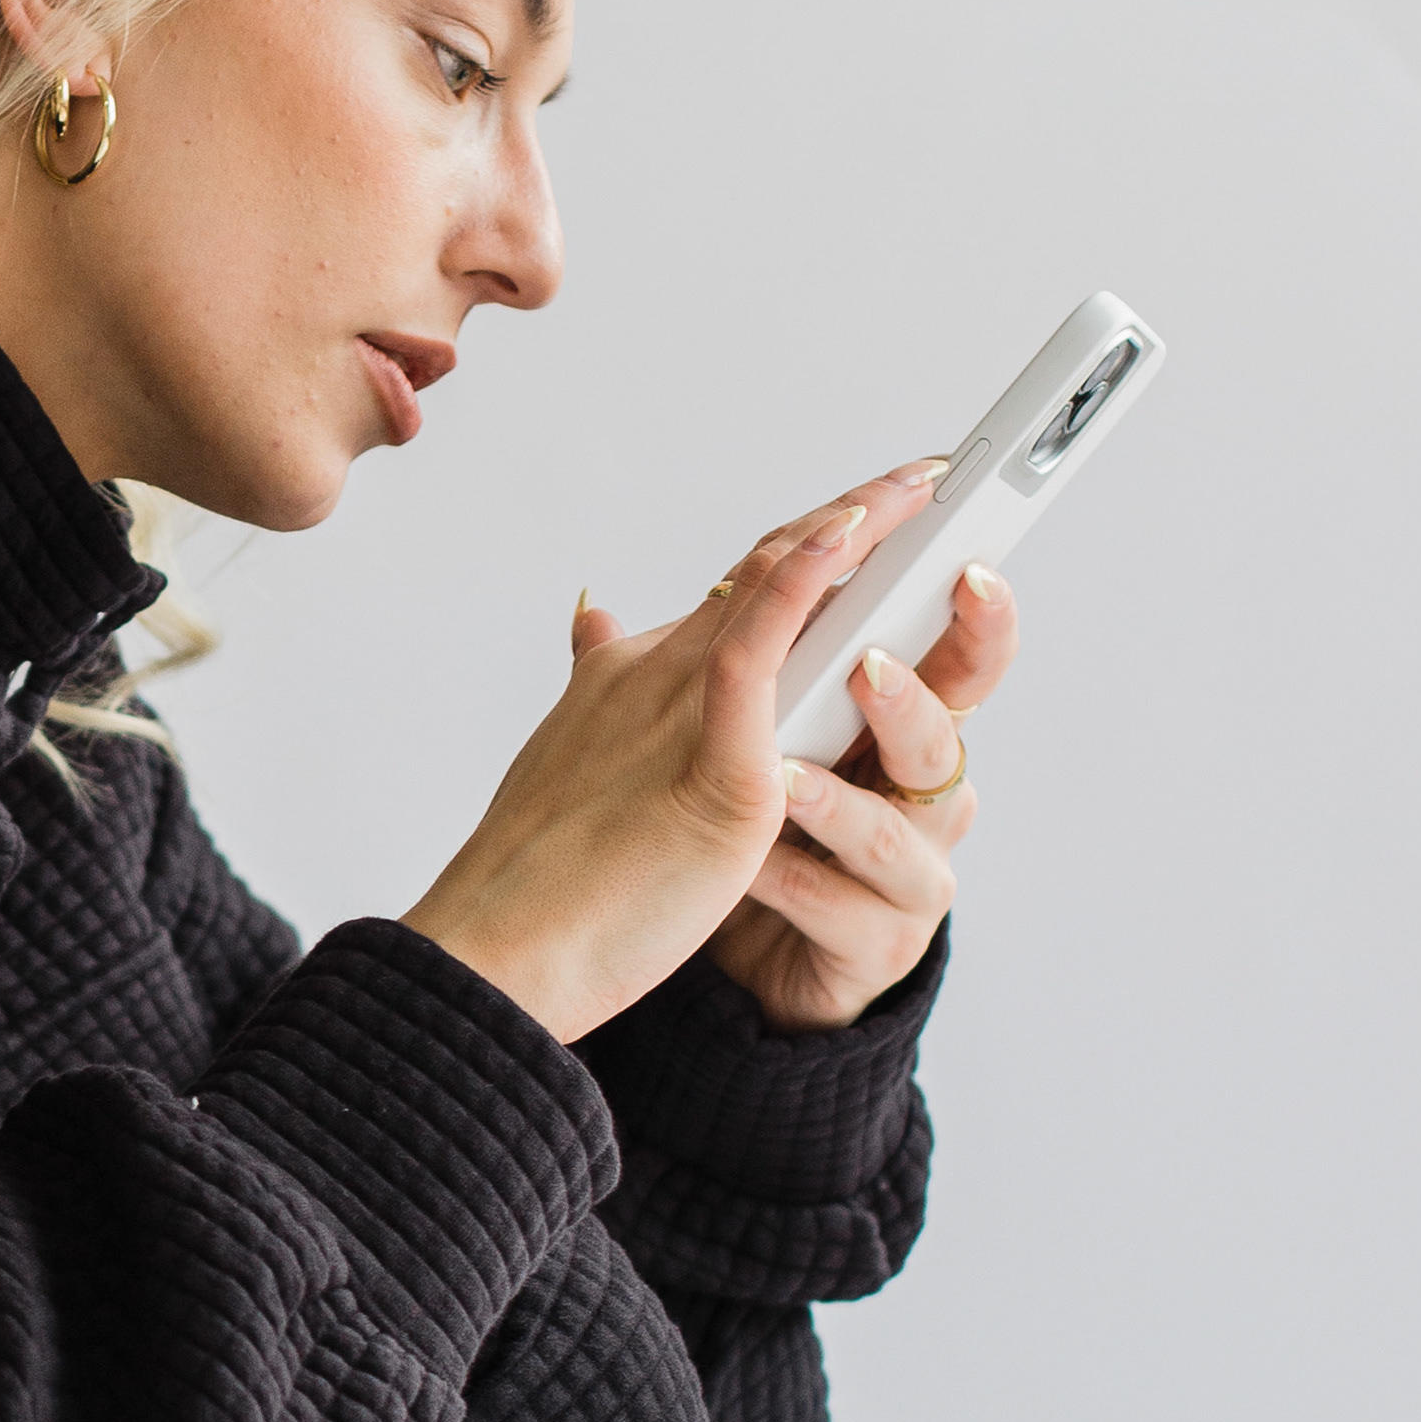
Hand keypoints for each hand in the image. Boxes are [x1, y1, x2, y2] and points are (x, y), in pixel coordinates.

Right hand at [400, 464, 983, 1044]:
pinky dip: (804, 582)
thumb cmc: (541, 878)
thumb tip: (596, 626)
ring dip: (851, 525)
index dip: (795, 548)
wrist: (503, 943)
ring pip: (772, 586)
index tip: (852, 515)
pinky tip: (853, 538)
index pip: (733, 595)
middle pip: (763, 569)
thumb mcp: (579, 758)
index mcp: (633, 680)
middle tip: (915, 478)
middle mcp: (657, 672)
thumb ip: (601, 689)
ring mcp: (682, 708)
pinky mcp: (716, 763)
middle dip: (844, 517)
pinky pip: (761, 648)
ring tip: (917, 486)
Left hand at [706, 548, 1016, 1029]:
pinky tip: (747, 865)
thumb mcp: (757, 737)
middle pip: (940, 745)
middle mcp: (922, 803)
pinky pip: (834, 906)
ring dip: (837, 802)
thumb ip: (747, 662)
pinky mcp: (876, 946)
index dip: (978, 621)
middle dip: (911, 703)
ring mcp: (908, 879)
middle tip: (867, 668)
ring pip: (890, 835)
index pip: (958, 666)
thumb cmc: (759, 830)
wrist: (741, 950)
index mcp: (903, 734)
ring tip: (784, 776)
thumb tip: (671, 584)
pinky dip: (787, 879)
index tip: (968, 568)